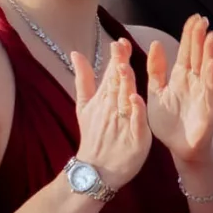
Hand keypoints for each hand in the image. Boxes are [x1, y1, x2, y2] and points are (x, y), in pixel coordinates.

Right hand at [72, 37, 151, 189]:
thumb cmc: (94, 136)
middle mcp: (112, 108)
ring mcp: (122, 123)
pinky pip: (135, 123)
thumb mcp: (84, 106)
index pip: (111, 74)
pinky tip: (136, 100)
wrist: (95, 170)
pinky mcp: (134, 138)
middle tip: (121, 47)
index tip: (119, 41)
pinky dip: (135, 112)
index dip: (116, 58)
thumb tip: (76, 53)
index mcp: (104, 99)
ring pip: (124, 100)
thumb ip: (84, 79)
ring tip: (126, 68)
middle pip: (117, 84)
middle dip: (119, 65)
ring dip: (125, 84)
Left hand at [145, 16, 212, 167]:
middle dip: (200, 37)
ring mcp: (203, 92)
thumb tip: (154, 45)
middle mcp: (194, 81)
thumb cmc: (169, 123)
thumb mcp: (155, 92)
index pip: (186, 50)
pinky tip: (212, 62)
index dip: (190, 35)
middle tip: (202, 19)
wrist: (180, 148)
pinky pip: (210, 88)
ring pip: (207, 67)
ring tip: (211, 35)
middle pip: (198, 54)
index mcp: (181, 77)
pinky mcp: (208, 106)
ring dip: (210, 51)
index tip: (193, 18)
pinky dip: (211, 75)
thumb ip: (155, 70)